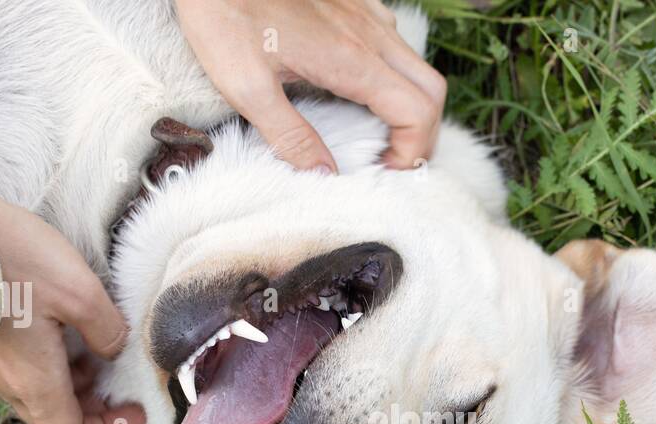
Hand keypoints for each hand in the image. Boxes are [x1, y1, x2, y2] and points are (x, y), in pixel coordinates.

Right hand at [0, 185, 146, 423]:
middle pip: (54, 417)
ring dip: (71, 383)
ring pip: (36, 391)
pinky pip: (16, 367)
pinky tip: (61, 325)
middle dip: (94, 408)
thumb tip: (112, 350)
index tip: (135, 413)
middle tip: (122, 382)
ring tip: (97, 349)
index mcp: (33, 381)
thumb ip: (107, 330)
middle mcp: (5, 381)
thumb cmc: (9, 259)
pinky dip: (47, 362)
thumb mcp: (79, 291)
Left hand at [175, 0, 445, 171]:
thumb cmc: (225, 16)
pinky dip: (394, 77)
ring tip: (379, 133)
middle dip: (423, 133)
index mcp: (351, 59)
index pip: (417, 112)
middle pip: (431, 89)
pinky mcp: (353, 4)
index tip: (384, 172)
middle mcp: (369, 33)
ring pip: (415, 65)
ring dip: (411, 104)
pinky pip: (392, 43)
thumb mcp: (247, 87)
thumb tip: (322, 174)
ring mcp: (364, 14)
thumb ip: (289, 136)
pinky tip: (361, 90)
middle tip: (393, 161)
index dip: (412, 151)